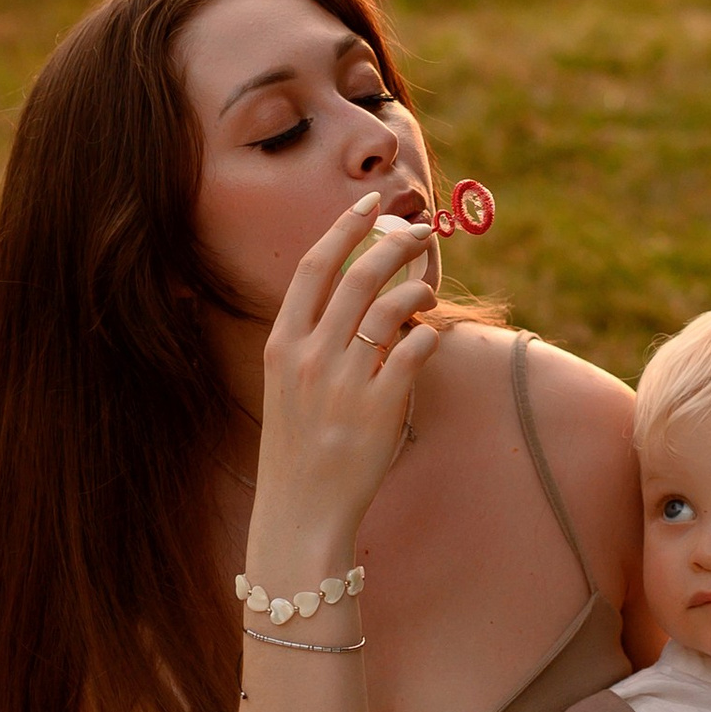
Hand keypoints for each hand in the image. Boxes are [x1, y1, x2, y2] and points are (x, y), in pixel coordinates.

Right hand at [248, 195, 439, 567]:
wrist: (300, 510)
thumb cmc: (297, 444)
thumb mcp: (287, 383)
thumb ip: (312, 339)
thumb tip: (356, 292)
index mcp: (282, 344)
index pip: (314, 267)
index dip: (344, 227)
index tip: (371, 202)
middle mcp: (310, 356)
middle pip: (358, 275)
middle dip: (395, 243)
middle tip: (422, 232)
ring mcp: (343, 382)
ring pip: (390, 308)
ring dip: (417, 289)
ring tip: (427, 290)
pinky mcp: (379, 408)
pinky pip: (414, 351)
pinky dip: (426, 335)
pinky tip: (429, 337)